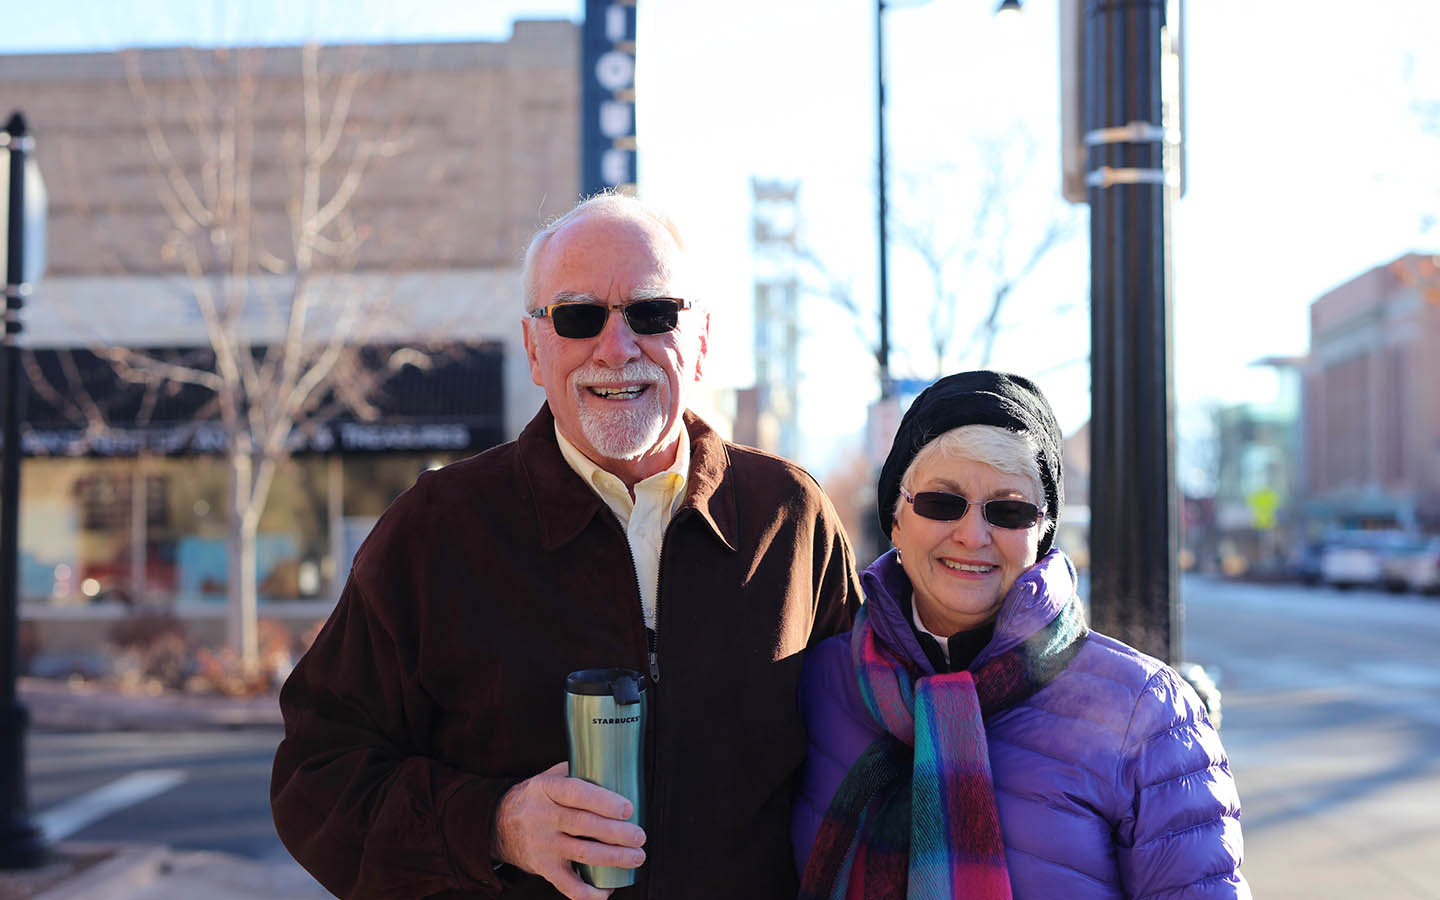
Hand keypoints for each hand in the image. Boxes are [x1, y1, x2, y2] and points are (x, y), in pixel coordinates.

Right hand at [492, 761, 646, 899]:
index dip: (603, 801)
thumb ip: (574, 771)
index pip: (576, 793)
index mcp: (545, 789)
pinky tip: (607, 891)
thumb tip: (612, 767)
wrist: (497, 825)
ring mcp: (542, 844)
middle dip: (616, 833)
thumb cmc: (534, 798)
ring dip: (613, 858)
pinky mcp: (542, 868)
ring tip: (636, 857)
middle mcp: (542, 816)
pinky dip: (588, 892)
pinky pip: (567, 885)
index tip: (628, 809)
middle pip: (584, 824)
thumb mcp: (546, 777)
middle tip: (640, 836)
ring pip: (582, 853)